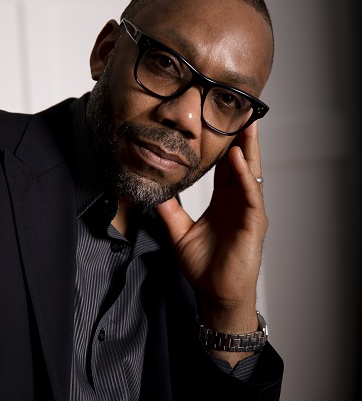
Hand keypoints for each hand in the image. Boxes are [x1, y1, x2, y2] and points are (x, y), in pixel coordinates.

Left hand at [155, 122, 266, 340]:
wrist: (216, 293)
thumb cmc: (204, 265)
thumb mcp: (179, 231)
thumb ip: (169, 209)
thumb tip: (154, 190)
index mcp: (223, 201)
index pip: (225, 168)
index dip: (223, 148)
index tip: (218, 127)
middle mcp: (238, 202)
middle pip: (241, 164)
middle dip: (241, 140)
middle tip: (239, 114)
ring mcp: (248, 211)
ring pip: (250, 174)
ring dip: (248, 150)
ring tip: (246, 126)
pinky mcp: (254, 223)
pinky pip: (250, 195)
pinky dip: (245, 176)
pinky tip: (240, 159)